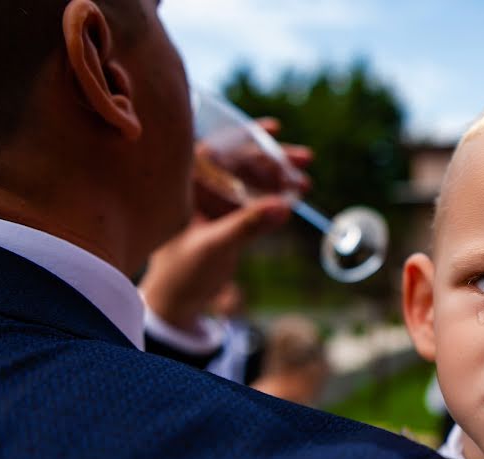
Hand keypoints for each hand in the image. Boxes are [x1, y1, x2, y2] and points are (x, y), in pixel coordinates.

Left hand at [139, 119, 311, 331]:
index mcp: (186, 187)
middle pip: (241, 164)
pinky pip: (258, 204)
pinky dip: (276, 200)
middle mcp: (202, 190)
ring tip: (305, 184)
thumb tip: (283, 206)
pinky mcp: (231, 221)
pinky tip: (295, 199)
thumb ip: (247, 226)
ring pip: (253, 183)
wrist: (178, 302)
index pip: (217, 150)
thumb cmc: (181, 272)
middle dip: (274, 160)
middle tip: (305, 159)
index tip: (275, 130)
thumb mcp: (214, 246)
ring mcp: (218, 206)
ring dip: (280, 181)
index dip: (246, 136)